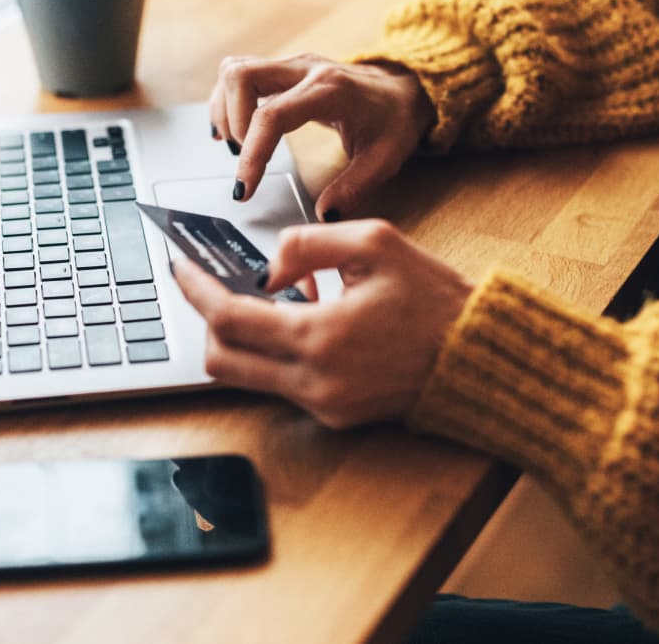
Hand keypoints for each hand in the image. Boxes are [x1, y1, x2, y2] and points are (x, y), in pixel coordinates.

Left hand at [173, 220, 472, 428]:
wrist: (478, 357)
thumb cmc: (434, 299)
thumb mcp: (375, 243)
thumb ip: (307, 244)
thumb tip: (267, 269)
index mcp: (320, 337)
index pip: (228, 319)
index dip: (196, 290)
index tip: (180, 267)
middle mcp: (314, 382)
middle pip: (222, 360)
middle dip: (208, 320)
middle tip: (214, 285)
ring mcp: (323, 405)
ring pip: (246, 376)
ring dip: (243, 337)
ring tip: (273, 297)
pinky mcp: (335, 416)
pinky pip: (281, 384)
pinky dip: (275, 352)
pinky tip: (303, 320)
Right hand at [210, 54, 435, 220]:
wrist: (404, 89)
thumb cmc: (394, 121)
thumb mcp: (385, 160)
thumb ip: (354, 188)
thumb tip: (324, 215)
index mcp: (330, 91)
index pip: (272, 115)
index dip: (252, 154)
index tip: (244, 188)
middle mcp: (305, 69)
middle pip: (242, 76)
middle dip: (231, 122)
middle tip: (243, 158)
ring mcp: (292, 65)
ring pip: (235, 70)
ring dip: (225, 109)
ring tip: (238, 145)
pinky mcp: (283, 69)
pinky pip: (240, 74)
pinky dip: (227, 101)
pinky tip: (233, 130)